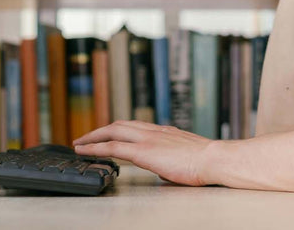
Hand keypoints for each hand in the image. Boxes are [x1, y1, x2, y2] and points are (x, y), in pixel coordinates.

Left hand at [73, 120, 215, 186]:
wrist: (213, 159)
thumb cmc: (207, 162)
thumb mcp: (187, 156)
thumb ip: (172, 159)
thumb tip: (165, 170)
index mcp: (165, 132)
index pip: (135, 126)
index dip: (119, 129)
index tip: (108, 134)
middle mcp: (154, 131)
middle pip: (120, 124)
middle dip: (100, 130)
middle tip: (86, 138)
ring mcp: (148, 139)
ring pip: (113, 131)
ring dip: (93, 136)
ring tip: (80, 143)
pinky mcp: (143, 151)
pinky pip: (113, 146)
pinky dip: (96, 147)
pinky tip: (85, 151)